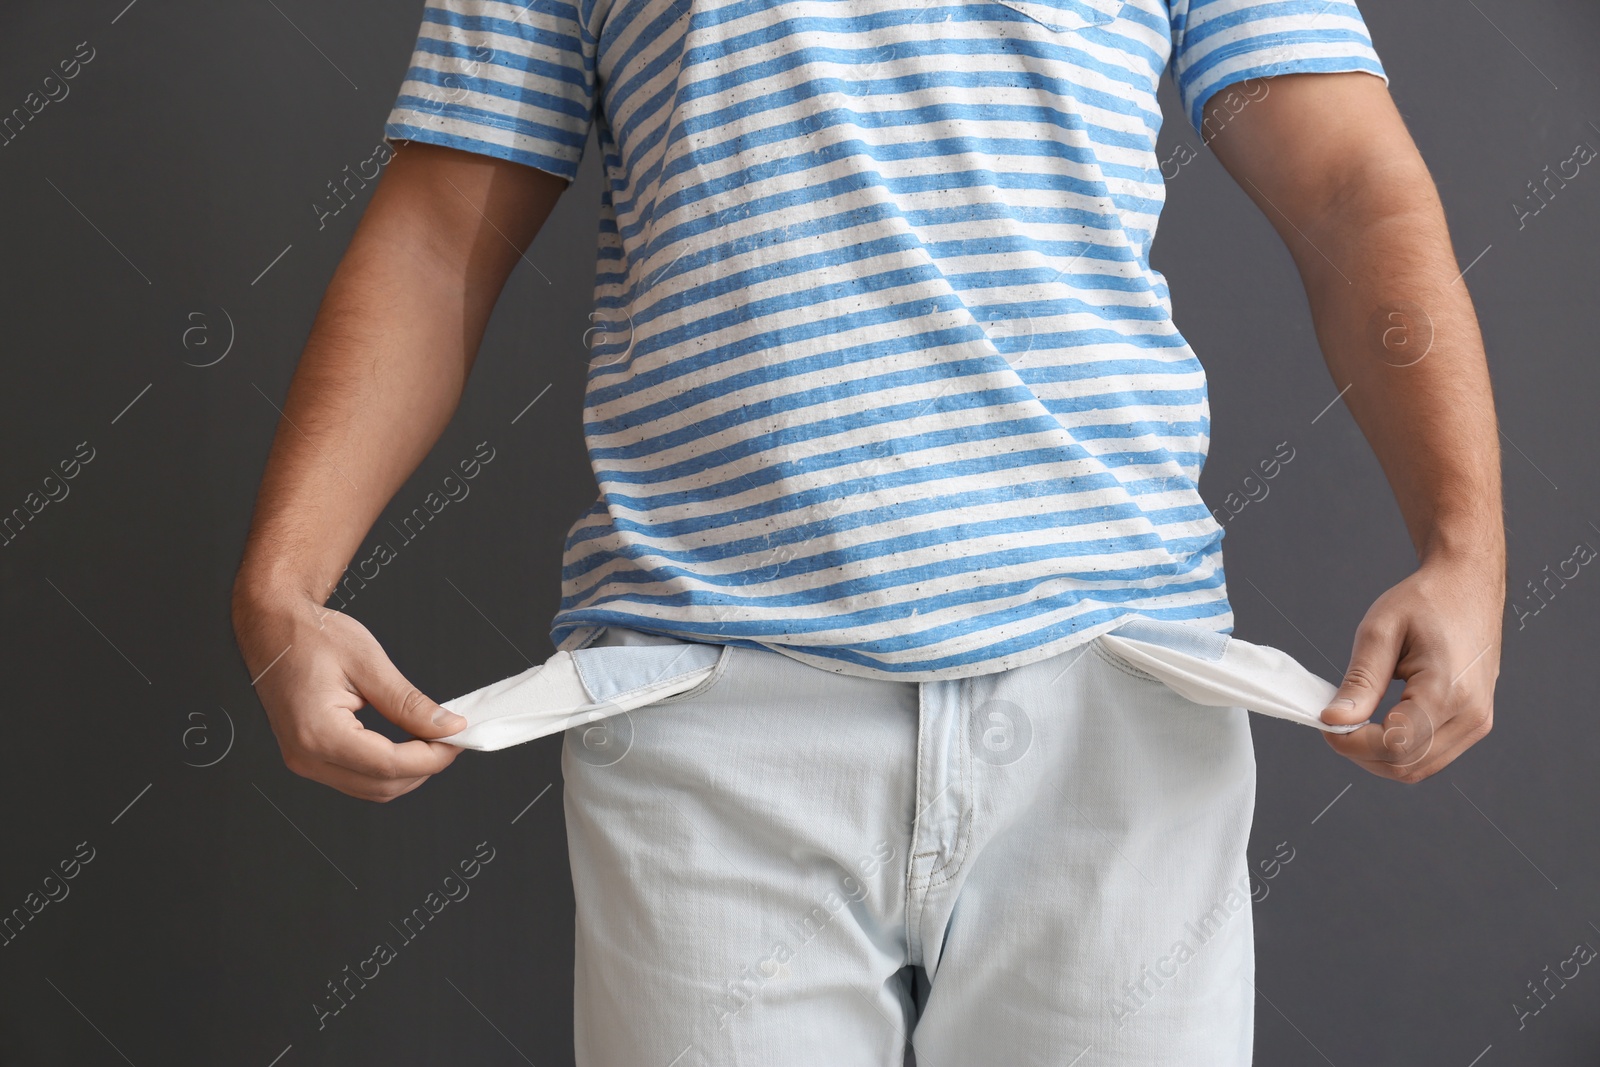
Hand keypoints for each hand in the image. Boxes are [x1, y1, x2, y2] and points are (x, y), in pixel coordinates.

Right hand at [232, 591, 466, 801]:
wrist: (271, 627)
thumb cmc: (311, 636)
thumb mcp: (368, 663)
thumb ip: (408, 702)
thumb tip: (447, 727)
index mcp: (318, 732)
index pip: (389, 764)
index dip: (432, 756)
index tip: (459, 738)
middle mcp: (306, 756)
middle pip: (382, 786)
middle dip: (425, 767)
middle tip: (452, 737)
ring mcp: (304, 761)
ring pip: (371, 789)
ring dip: (408, 772)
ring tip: (433, 739)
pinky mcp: (308, 757)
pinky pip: (356, 778)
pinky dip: (388, 768)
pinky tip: (407, 744)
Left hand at [1319, 553, 1503, 782]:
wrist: (1468, 584)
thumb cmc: (1426, 601)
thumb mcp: (1379, 631)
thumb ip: (1359, 681)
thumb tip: (1334, 720)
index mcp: (1448, 689)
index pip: (1394, 745)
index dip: (1351, 744)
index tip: (1326, 724)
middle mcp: (1471, 714)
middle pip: (1406, 765)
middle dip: (1361, 753)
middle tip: (1336, 723)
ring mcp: (1478, 722)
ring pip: (1419, 768)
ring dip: (1379, 755)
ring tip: (1355, 722)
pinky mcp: (1476, 722)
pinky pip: (1432, 755)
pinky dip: (1399, 749)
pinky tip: (1379, 723)